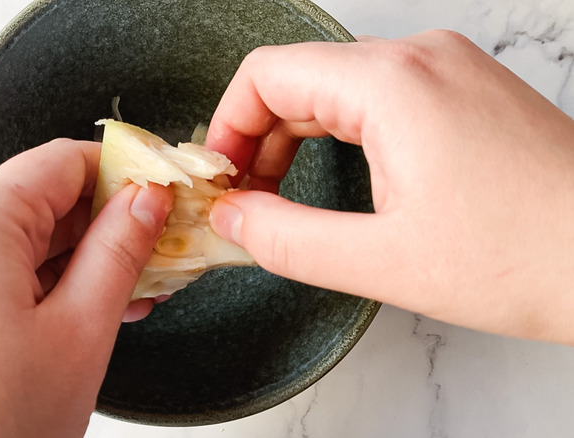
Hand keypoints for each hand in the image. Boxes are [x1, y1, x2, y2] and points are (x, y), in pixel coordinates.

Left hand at [0, 140, 172, 436]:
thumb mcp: (79, 332)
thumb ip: (119, 251)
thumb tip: (144, 202)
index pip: (63, 160)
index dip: (122, 172)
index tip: (159, 193)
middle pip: (37, 202)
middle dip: (102, 227)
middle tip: (153, 258)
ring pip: (12, 244)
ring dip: (71, 263)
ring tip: (122, 298)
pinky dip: (30, 288)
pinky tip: (69, 318)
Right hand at [206, 30, 573, 344]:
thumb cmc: (526, 258)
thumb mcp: (383, 261)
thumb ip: (285, 239)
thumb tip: (231, 217)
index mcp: (392, 83)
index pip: (268, 74)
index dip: (227, 127)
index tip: (220, 179)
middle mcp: (420, 58)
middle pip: (300, 78)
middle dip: (259, 137)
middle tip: (245, 198)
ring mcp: (448, 69)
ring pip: (338, 87)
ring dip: (297, 138)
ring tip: (282, 196)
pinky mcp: (465, 91)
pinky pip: (378, 97)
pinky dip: (340, 135)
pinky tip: (335, 179)